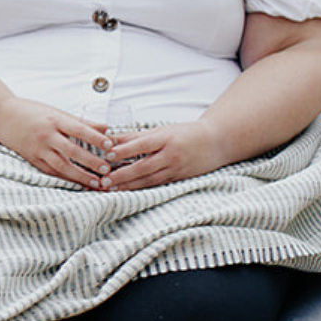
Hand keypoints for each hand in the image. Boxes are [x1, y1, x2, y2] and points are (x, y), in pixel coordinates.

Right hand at [0, 96, 113, 185]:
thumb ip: (80, 122)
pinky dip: (65, 179)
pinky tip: (78, 184)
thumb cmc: (30, 111)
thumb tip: (105, 128)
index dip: (95, 138)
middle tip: (107, 170)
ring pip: (62, 165)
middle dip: (91, 161)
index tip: (110, 146)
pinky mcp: (31, 159)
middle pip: (72, 151)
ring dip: (80, 176)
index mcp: (54, 119)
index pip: (79, 129)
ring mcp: (38, 149)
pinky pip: (51, 171)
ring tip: (96, 183)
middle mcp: (46, 135)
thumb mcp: (55, 111)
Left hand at [103, 121, 223, 190]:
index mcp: (166, 138)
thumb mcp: (162, 129)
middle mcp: (171, 155)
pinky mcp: (178, 180)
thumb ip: (136, 136)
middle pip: (143, 166)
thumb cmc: (186, 133)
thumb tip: (111, 138)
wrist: (216, 142)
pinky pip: (157, 185)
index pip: (142, 145)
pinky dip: (141, 188)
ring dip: (129, 185)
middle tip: (104, 180)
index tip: (108, 155)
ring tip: (111, 188)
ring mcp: (176, 169)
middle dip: (122, 174)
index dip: (125, 150)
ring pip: (149, 180)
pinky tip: (128, 191)